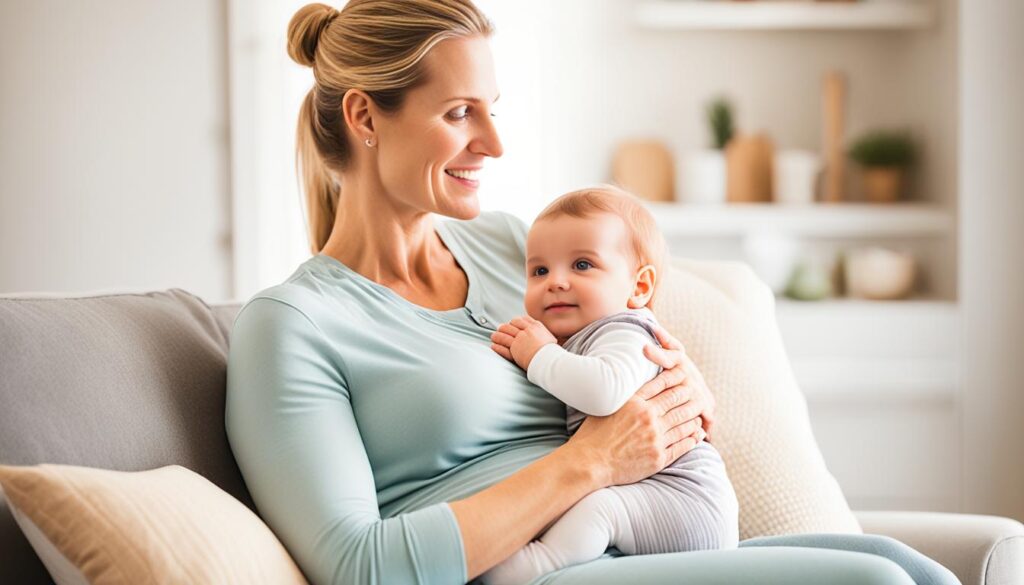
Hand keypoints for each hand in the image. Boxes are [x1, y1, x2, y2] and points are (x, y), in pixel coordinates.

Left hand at [489, 316, 556, 369]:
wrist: (548, 359)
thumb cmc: (551, 352)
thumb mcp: (550, 338)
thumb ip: (544, 335)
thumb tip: (547, 337)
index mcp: (536, 326)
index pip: (523, 319)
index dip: (516, 321)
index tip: (513, 323)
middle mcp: (527, 330)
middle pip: (512, 324)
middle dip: (505, 326)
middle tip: (501, 329)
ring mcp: (520, 338)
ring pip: (505, 333)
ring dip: (498, 335)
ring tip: (494, 336)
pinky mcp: (514, 347)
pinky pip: (503, 344)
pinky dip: (497, 345)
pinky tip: (494, 346)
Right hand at [565, 325, 716, 487]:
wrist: (590, 463)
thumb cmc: (594, 434)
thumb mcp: (608, 407)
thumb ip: (628, 397)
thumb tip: (642, 386)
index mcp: (635, 402)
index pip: (664, 384)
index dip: (677, 377)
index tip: (685, 374)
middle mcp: (648, 418)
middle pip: (678, 401)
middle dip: (691, 394)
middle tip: (698, 392)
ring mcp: (655, 439)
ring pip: (685, 422)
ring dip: (695, 416)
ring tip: (700, 413)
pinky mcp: (659, 458)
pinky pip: (683, 445)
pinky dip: (693, 438)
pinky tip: (697, 434)